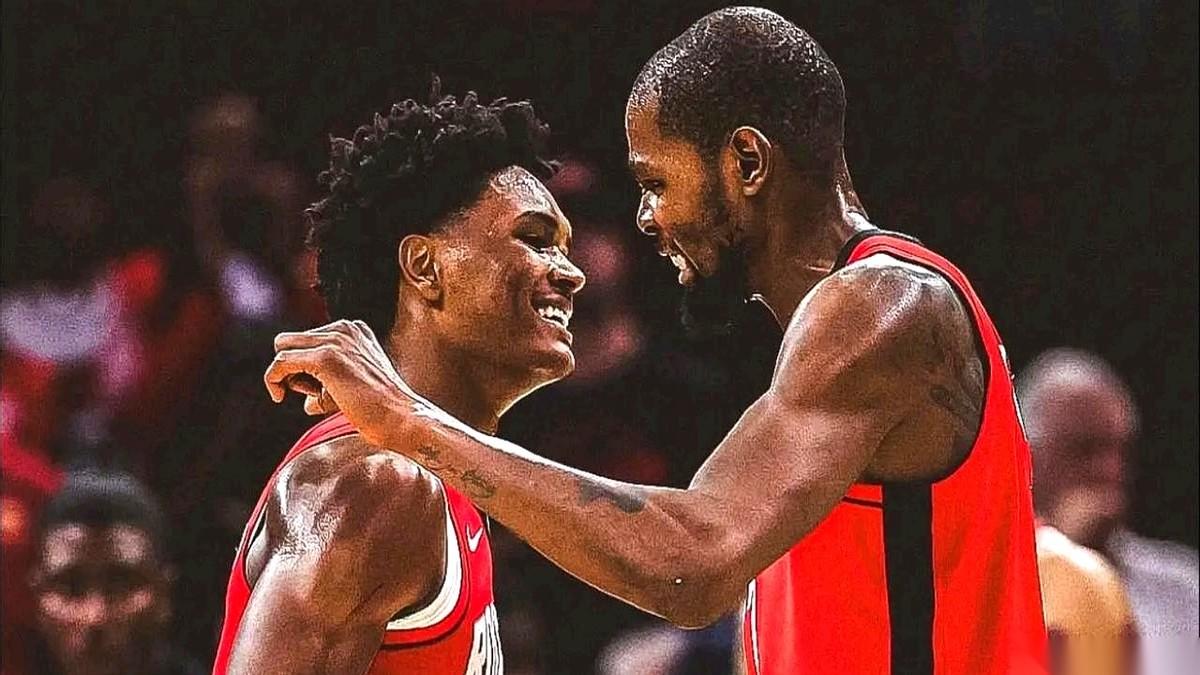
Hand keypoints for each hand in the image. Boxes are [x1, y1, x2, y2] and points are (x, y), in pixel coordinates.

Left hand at [264, 319, 447, 446]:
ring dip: (286, 375)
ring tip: (313, 397)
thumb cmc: (381, 409)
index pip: (308, 340)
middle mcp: (344, 328)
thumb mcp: (354, 383)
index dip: (304, 367)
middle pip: (291, 340)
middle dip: (291, 367)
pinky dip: (272, 379)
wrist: (400, 418)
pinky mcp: (325, 357)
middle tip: (308, 392)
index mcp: (353, 330)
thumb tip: (307, 401)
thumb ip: (330, 382)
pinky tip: (280, 396)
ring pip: (282, 347)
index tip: (315, 390)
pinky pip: (280, 362)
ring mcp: (335, 340)